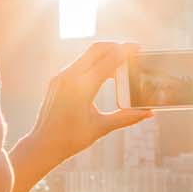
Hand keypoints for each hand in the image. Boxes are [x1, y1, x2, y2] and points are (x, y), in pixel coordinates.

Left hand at [21, 41, 151, 163]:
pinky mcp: (57, 80)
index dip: (126, 51)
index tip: (139, 48)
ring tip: (121, 63)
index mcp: (82, 87)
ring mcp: (61, 77)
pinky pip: (78, 64)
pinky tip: (104, 73)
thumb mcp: (102, 127)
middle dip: (116, 46)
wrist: (43, 145)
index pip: (109, 60)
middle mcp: (69, 77)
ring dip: (105, 54)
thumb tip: (149, 113)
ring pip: (87, 55)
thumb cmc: (71, 139)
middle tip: (133, 51)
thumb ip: (127, 117)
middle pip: (97, 49)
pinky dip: (94, 63)